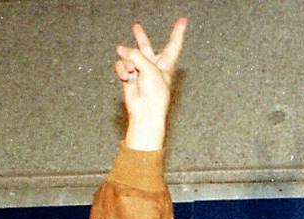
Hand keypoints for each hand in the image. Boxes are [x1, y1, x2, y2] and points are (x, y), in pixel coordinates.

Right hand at [114, 19, 186, 151]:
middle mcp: (153, 66)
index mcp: (166, 64)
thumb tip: (120, 51)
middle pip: (146, 47)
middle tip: (136, 26)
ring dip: (128, 62)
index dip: (178, 32)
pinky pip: (122, 66)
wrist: (145, 112)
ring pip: (129, 56)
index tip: (183, 21)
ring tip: (131, 72)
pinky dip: (122, 70)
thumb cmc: (154, 93)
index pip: (173, 44)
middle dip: (140, 37)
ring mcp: (140, 72)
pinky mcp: (129, 78)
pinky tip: (125, 76)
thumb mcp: (149, 68)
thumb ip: (135, 55)